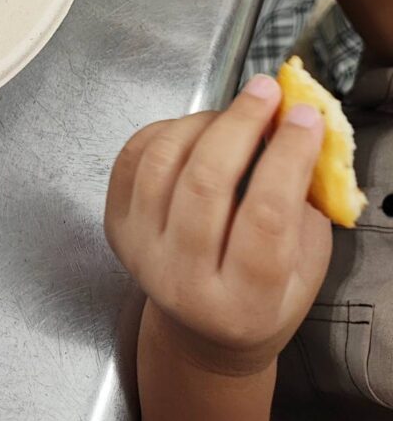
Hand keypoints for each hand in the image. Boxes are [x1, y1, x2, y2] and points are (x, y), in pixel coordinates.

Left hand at [105, 76, 331, 376]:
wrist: (201, 331)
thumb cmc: (262, 295)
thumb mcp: (303, 265)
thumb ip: (305, 201)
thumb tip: (299, 124)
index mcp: (242, 303)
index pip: (265, 217)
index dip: (287, 156)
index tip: (304, 116)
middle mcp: (181, 280)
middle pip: (205, 182)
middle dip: (240, 123)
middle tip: (266, 90)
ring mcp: (140, 251)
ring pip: (164, 162)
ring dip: (203, 121)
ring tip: (234, 111)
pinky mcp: (115, 225)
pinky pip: (133, 156)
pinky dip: (167, 128)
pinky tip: (195, 127)